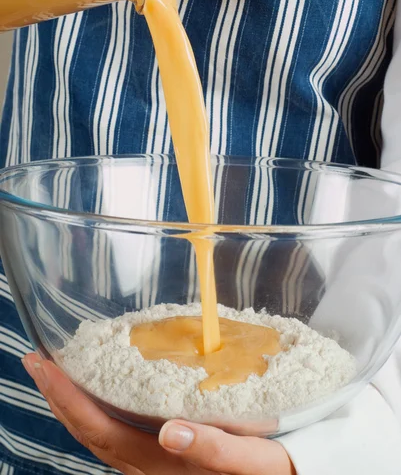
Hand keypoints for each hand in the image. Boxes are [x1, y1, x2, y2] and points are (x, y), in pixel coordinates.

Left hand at [22, 353, 294, 474]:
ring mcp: (155, 461)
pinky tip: (98, 386)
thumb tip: (172, 431)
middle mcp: (151, 466)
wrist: (293, 473)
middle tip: (38, 359)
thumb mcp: (257, 462)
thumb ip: (216, 450)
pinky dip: (97, 406)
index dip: (68, 400)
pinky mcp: (164, 452)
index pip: (101, 431)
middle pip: (90, 432)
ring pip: (100, 432)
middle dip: (59, 396)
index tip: (45, 366)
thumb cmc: (278, 466)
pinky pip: (117, 429)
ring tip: (58, 369)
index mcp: (166, 465)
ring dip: (73, 400)